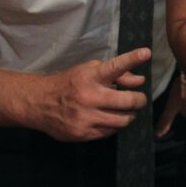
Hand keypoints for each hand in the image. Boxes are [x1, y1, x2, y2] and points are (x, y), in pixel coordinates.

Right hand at [29, 48, 150, 141]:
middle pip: (127, 101)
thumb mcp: (90, 70)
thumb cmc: (70, 82)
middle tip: (140, 99)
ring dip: (130, 115)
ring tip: (127, 111)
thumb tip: (140, 81)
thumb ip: (117, 74)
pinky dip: (115, 125)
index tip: (146, 53)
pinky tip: (110, 119)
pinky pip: (110, 132)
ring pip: (122, 120)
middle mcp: (89, 96)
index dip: (132, 59)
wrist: (39, 103)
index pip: (115, 66)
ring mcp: (85, 117)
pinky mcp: (82, 133)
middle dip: (139, 100)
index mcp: (91, 76)